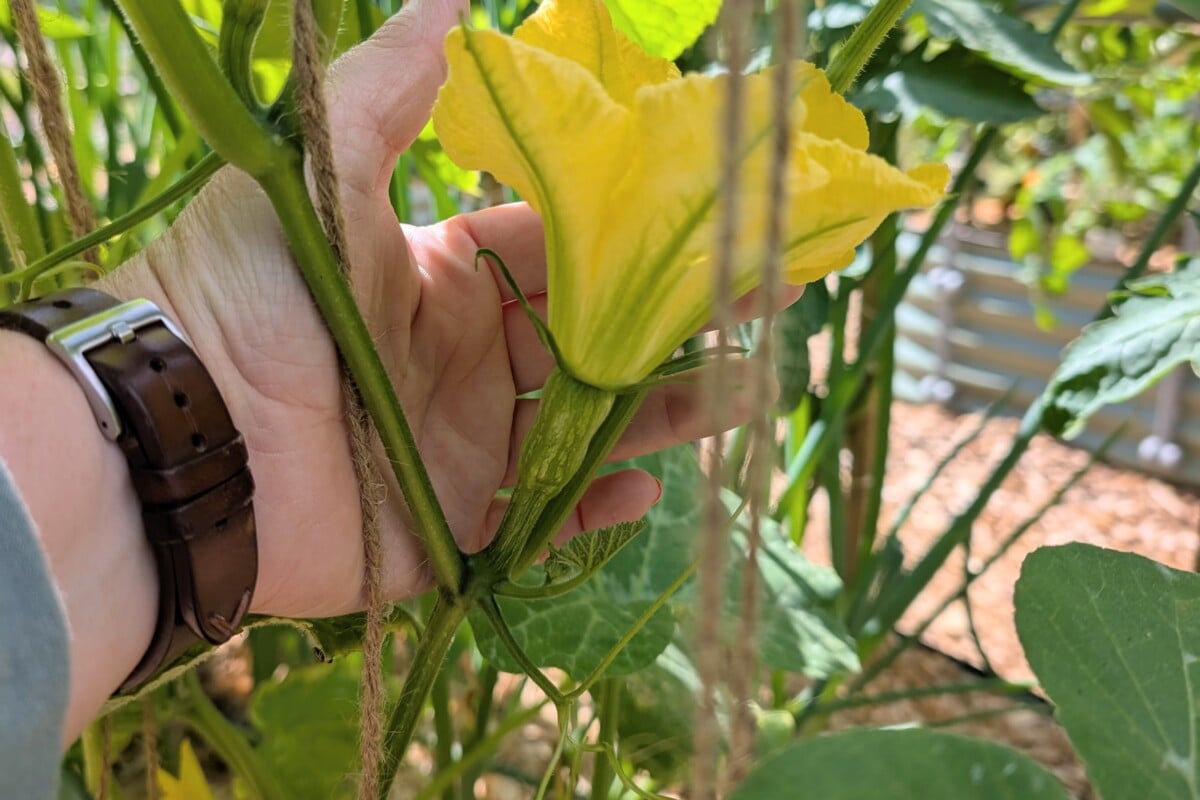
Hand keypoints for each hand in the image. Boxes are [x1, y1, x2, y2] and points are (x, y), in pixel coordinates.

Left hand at [99, 0, 765, 619]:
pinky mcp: (456, 525)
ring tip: (744, 393)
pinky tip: (642, 490)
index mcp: (446, 279)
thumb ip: (391, 94)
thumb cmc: (252, 295)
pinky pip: (545, 518)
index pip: (562, 255)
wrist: (185, 433)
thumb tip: (450, 1)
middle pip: (596, 342)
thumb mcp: (319, 177)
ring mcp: (466, 445)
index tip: (711, 216)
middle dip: (681, 321)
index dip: (636, 239)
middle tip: (770, 293)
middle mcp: (468, 361)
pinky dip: (596, 508)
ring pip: (589, 428)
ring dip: (666, 413)